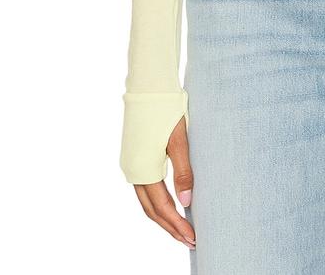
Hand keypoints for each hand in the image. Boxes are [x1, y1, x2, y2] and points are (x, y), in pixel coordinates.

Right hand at [132, 116, 195, 249]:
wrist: (148, 84)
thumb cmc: (166, 109)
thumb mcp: (179, 140)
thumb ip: (183, 172)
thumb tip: (187, 205)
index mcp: (142, 169)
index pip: (161, 207)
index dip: (177, 225)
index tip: (193, 238)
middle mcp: (132, 170)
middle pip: (151, 210)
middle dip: (170, 227)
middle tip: (190, 240)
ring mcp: (131, 164)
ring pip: (146, 200)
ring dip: (163, 216)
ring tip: (181, 228)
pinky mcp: (134, 157)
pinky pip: (144, 188)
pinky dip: (157, 201)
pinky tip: (170, 203)